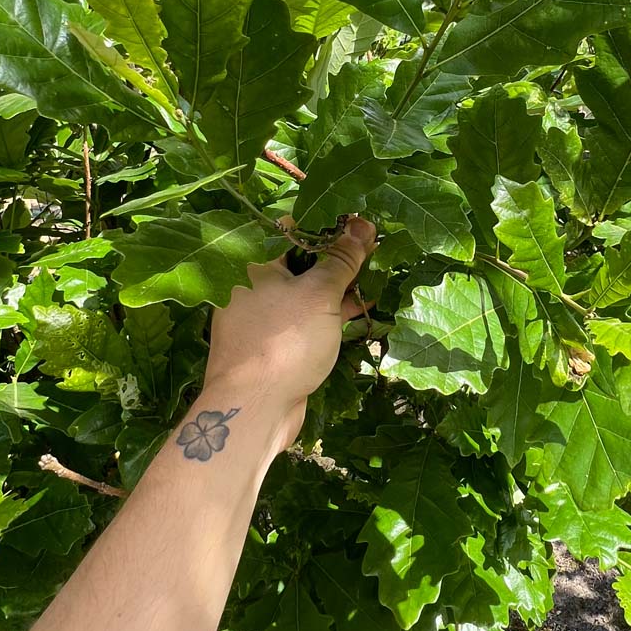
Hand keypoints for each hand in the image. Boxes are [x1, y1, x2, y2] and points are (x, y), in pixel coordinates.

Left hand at [201, 216, 376, 446]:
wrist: (255, 409)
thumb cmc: (285, 340)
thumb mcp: (320, 294)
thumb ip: (342, 259)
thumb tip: (362, 226)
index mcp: (254, 264)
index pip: (293, 229)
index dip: (329, 224)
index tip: (361, 221)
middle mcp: (254, 286)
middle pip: (302, 260)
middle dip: (338, 255)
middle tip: (374, 245)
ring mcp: (265, 317)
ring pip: (307, 292)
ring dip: (339, 285)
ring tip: (377, 273)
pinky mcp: (277, 343)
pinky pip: (307, 318)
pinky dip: (332, 313)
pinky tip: (364, 307)